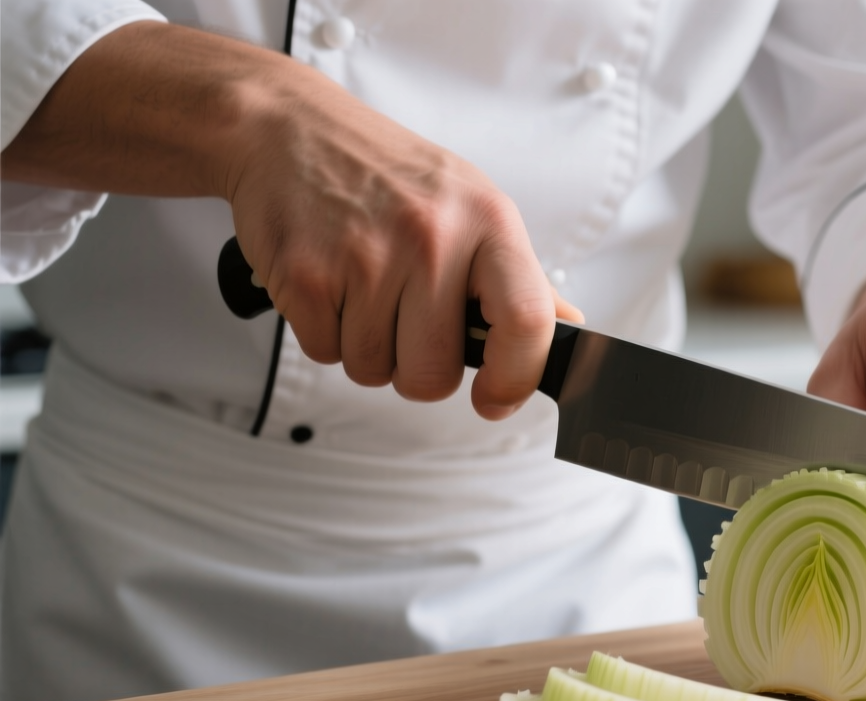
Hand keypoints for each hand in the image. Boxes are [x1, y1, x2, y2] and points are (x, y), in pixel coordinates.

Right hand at [222, 64, 574, 417]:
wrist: (287, 127)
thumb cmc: (386, 171)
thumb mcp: (471, 205)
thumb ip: (520, 276)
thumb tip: (568, 326)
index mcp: (487, 221)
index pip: (527, 321)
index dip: (516, 378)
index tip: (496, 398)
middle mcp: (431, 237)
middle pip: (434, 373)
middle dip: (418, 367)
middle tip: (407, 320)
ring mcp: (365, 257)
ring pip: (375, 370)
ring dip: (368, 347)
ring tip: (364, 288)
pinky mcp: (305, 275)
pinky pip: (326, 353)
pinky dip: (326, 333)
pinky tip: (332, 282)